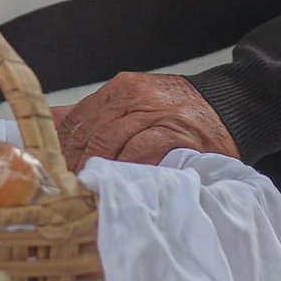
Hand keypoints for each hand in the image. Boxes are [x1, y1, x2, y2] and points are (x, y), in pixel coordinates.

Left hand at [53, 73, 239, 171]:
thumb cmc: (177, 111)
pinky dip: (125, 169)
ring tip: (86, 191)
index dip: (61, 148)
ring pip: (109, 142)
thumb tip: (51, 123)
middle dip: (75, 163)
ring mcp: (154, 114)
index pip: (76, 119)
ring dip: (96, 169)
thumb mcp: (134, 103)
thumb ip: (96, 114)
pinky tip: (117, 184)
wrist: (229, 106)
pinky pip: (140, 152)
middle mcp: (133, 97)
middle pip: (89, 133)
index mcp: (119, 89)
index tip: (53, 170)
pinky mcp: (174, 134)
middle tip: (66, 188)